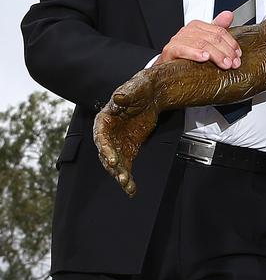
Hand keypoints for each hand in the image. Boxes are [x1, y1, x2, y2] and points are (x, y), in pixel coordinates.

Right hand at [94, 70, 161, 195]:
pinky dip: (128, 178)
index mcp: (104, 119)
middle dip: (113, 166)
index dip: (105, 148)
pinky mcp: (128, 149)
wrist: (152, 94)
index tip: (111, 159)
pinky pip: (126, 166)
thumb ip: (126, 95)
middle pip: (106, 154)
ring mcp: (118, 143)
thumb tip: (118, 97)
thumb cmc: (140, 89)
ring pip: (115, 163)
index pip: (101, 136)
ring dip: (120, 175)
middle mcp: (108, 134)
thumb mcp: (135, 89)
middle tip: (121, 177)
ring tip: (128, 185)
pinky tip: (132, 190)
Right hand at [156, 10, 241, 67]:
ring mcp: (178, 40)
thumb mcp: (206, 43)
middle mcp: (188, 30)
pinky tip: (204, 58)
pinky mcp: (170, 50)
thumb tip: (229, 14)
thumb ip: (218, 29)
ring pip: (201, 44)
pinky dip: (195, 54)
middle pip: (212, 38)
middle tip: (234, 63)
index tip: (238, 55)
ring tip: (225, 64)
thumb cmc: (188, 56)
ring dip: (216, 55)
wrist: (168, 67)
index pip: (219, 31)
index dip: (231, 43)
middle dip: (226, 51)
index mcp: (197, 27)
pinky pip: (183, 50)